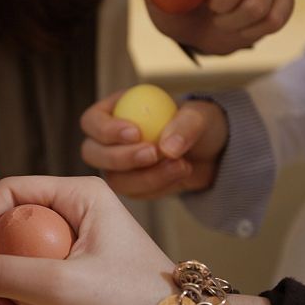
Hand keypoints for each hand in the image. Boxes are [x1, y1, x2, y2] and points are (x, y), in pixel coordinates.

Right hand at [0, 176, 177, 304]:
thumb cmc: (134, 301)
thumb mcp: (62, 286)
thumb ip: (1, 275)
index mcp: (79, 194)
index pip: (8, 191)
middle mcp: (77, 210)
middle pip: (9, 227)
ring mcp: (78, 240)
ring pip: (18, 257)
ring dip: (10, 292)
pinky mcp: (78, 268)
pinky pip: (34, 277)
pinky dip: (27, 302)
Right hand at [80, 93, 227, 197]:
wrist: (211, 153)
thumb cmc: (199, 124)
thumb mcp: (200, 115)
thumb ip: (186, 125)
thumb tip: (167, 148)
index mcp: (114, 111)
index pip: (92, 122)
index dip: (107, 130)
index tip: (136, 133)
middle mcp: (108, 140)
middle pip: (92, 154)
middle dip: (121, 157)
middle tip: (153, 153)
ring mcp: (117, 166)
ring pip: (114, 180)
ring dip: (147, 177)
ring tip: (182, 165)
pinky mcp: (131, 186)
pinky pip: (136, 194)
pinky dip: (159, 187)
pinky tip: (181, 174)